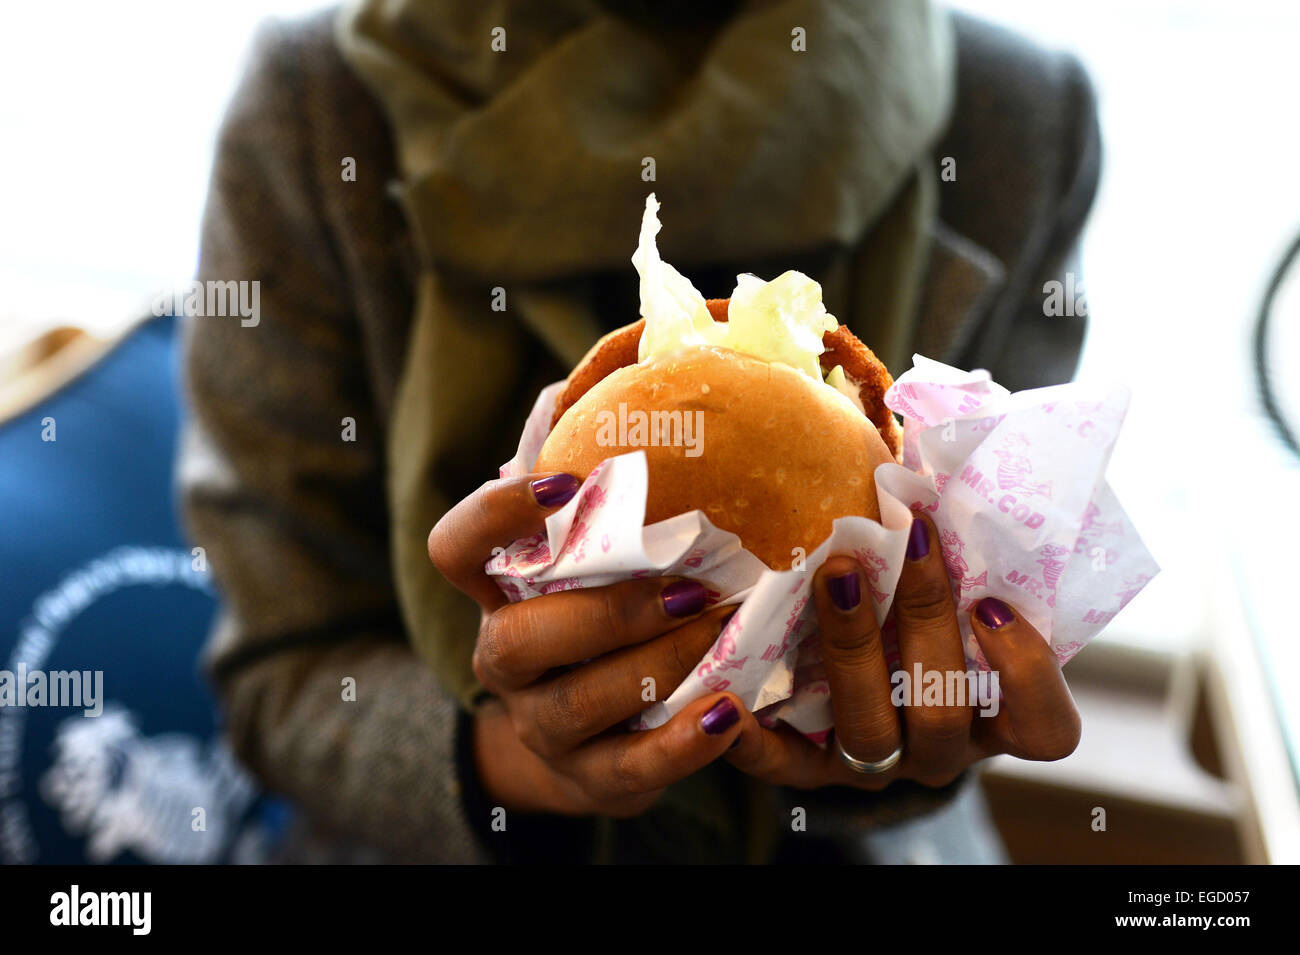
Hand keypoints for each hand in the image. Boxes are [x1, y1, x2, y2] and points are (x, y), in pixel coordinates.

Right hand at [429, 473, 744, 816]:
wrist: (611, 732)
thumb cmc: (615, 611)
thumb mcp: (605, 552)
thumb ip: (605, 475)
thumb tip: (627, 359)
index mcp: (499, 592)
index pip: (454, 550)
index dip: (492, 517)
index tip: (562, 485)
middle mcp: (503, 659)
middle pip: (517, 638)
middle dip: (606, 611)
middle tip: (690, 585)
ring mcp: (539, 724)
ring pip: (577, 702)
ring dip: (656, 663)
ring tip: (722, 632)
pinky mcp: (590, 777)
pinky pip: (629, 769)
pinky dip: (682, 745)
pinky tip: (730, 713)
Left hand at [725, 510, 1080, 789]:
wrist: (850, 653)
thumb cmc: (912, 587)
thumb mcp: (944, 560)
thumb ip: (947, 515)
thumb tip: (920, 416)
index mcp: (995, 714)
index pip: (1043, 727)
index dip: (1028, 675)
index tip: (990, 602)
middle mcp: (941, 747)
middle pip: (943, 715)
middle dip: (923, 623)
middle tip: (902, 539)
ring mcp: (876, 763)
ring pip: (871, 735)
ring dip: (852, 650)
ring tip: (832, 574)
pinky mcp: (808, 766)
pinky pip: (780, 767)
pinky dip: (751, 739)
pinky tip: (723, 699)